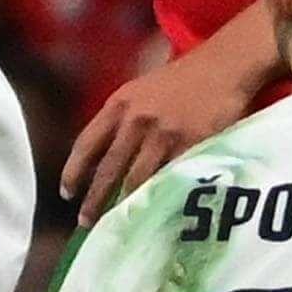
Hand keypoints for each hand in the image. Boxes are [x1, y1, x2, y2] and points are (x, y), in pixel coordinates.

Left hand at [62, 25, 262, 217]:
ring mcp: (163, 134)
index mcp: (119, 104)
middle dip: (94, 199)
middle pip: (108, 169)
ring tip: (119, 226)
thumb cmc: (182, 80)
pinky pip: (171, 179)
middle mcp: (136, 120)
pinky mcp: (191, 145)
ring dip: (125, 206)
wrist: (224, 66)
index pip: (86, 143)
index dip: (73, 172)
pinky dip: (161, 199)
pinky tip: (155, 214)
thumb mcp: (141, 91)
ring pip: (136, 180)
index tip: (66, 194)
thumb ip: (121, 119)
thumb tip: (99, 159)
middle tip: (85, 222)